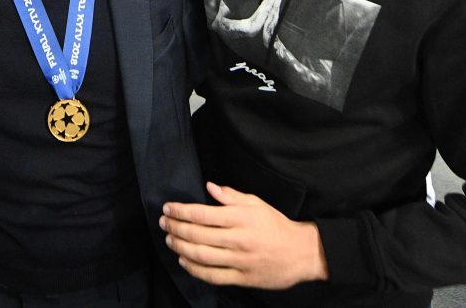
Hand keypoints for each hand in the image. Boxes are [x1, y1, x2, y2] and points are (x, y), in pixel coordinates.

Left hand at [160, 182, 328, 288]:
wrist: (301, 253)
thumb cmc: (276, 225)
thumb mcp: (257, 204)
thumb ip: (231, 196)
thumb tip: (209, 186)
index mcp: (241, 218)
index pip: (202, 213)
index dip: (180, 210)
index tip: (168, 208)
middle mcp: (239, 239)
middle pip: (197, 234)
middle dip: (175, 228)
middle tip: (163, 223)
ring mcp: (240, 260)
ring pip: (201, 255)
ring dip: (180, 247)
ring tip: (169, 240)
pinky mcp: (242, 278)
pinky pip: (212, 275)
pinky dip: (194, 269)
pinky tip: (184, 261)